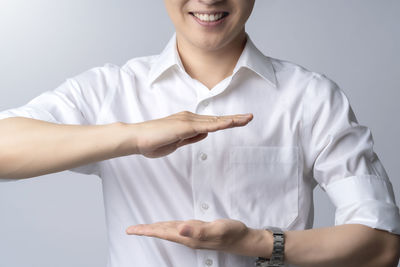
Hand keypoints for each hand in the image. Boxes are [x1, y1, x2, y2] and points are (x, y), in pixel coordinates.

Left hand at [126, 218, 271, 257]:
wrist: (242, 239)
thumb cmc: (232, 233)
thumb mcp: (217, 229)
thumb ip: (198, 230)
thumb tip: (179, 229)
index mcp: (189, 237)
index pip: (163, 233)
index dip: (147, 231)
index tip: (132, 230)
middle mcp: (188, 238)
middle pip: (162, 233)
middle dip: (146, 231)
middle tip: (131, 230)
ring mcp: (192, 236)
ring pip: (168, 232)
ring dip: (155, 229)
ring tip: (144, 228)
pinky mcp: (197, 232)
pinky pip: (177, 230)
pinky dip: (167, 227)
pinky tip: (166, 227)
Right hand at [131, 111, 252, 157]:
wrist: (137, 139)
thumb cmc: (153, 142)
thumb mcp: (176, 143)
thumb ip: (191, 138)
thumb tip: (205, 133)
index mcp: (187, 123)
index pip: (211, 123)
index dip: (226, 122)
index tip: (238, 121)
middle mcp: (189, 119)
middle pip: (216, 119)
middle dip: (234, 119)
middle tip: (249, 117)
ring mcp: (188, 121)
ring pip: (215, 120)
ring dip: (232, 119)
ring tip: (247, 119)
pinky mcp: (184, 126)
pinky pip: (206, 125)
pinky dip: (220, 124)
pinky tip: (231, 123)